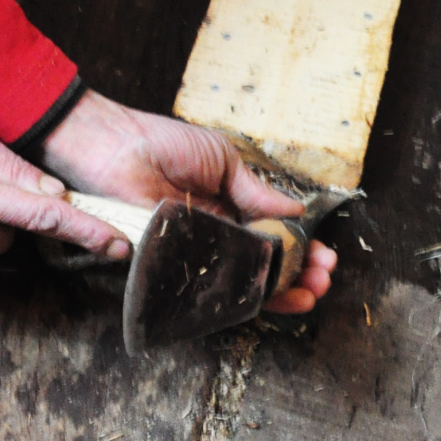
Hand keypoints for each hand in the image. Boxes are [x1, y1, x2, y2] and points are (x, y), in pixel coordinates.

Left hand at [41, 89, 336, 314]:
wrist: (114, 145)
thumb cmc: (162, 144)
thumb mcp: (221, 159)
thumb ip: (255, 191)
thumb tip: (297, 211)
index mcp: (229, 209)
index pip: (271, 238)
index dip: (300, 250)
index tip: (326, 256)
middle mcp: (215, 236)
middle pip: (263, 267)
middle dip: (299, 276)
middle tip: (323, 278)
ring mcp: (195, 253)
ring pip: (241, 283)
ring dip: (280, 291)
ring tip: (309, 291)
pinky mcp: (173, 266)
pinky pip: (208, 289)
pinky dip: (240, 296)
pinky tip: (269, 295)